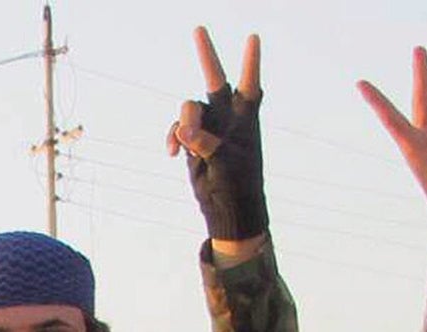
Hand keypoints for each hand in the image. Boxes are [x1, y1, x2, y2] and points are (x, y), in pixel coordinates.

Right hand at [165, 27, 266, 242]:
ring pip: (189, 108)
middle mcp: (227, 115)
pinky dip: (173, 137)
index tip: (254, 37)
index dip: (250, 61)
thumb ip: (206, 143)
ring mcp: (208, 126)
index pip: (249, 83)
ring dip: (184, 123)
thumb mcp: (226, 163)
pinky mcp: (192, 140)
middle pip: (214, 78)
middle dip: (206, 54)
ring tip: (183, 146)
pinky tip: (173, 153)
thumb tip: (183, 133)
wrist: (227, 207)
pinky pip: (177, 128)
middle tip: (198, 28)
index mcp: (245, 116)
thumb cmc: (238, 184)